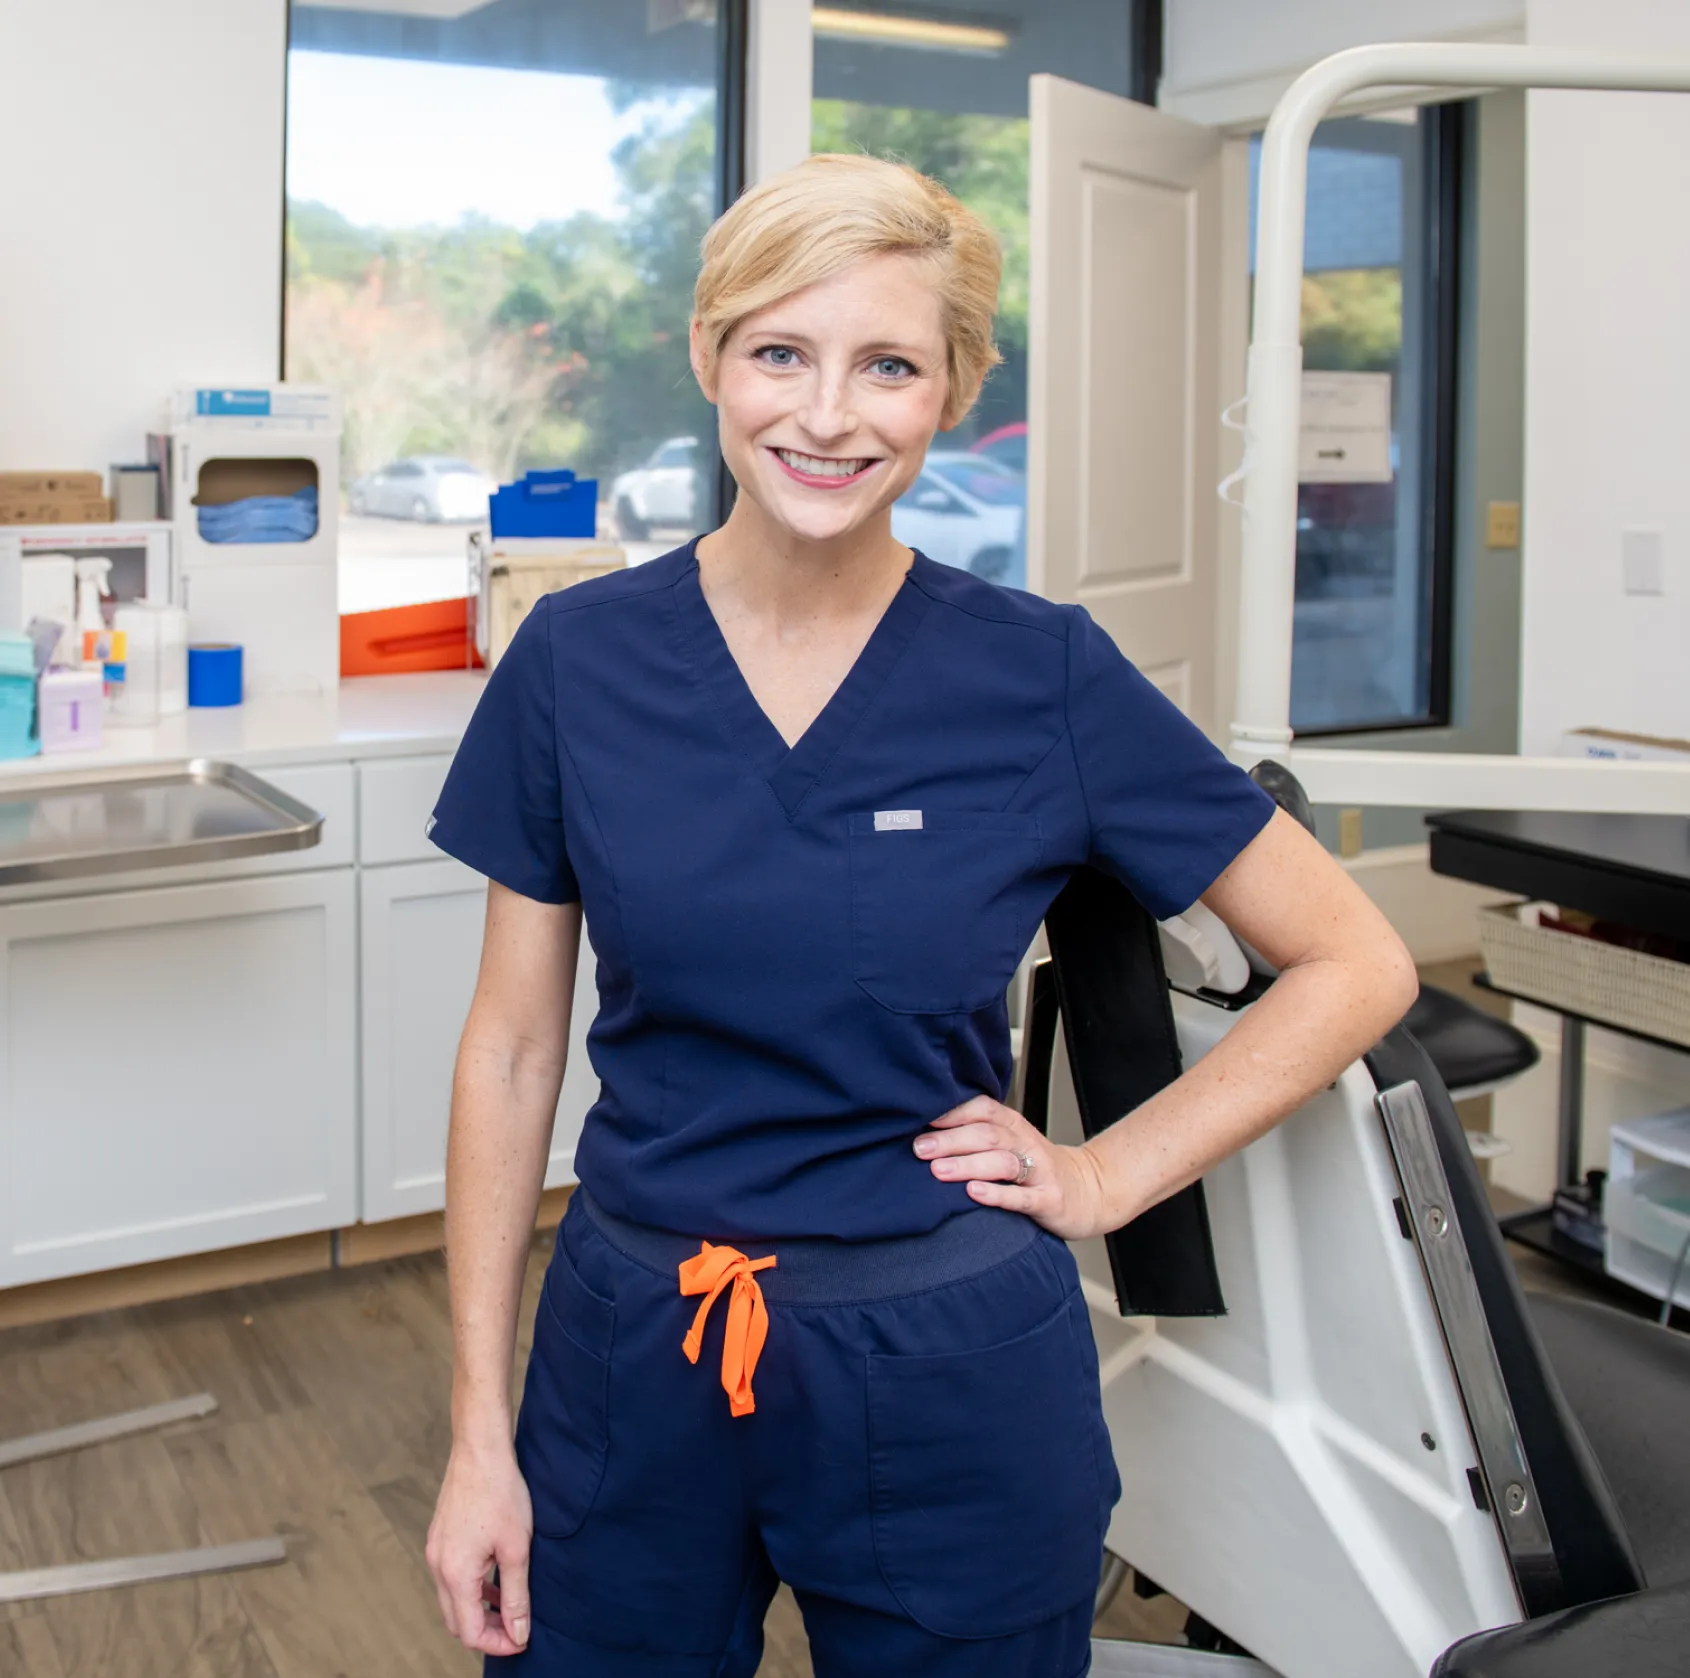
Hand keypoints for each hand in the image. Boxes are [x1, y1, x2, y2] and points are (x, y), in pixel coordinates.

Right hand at [425, 1437, 533, 1656]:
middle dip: (486, 1632)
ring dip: (479, 1610)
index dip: (497, 1643)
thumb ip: (515, 1596)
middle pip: (457, 1620)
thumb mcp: (516, 1549)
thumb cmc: (501, 1494)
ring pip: (453, 1599)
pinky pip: (452, 1577)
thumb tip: (518, 1633)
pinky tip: (495, 1579)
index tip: (523, 1640)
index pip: (470, 1632)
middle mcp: (438, 1567)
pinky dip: (472, 1588)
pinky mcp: (440, 1538)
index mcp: (455, 1575)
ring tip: (510, 1607)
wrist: (480, 1450)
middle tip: (517, 1629)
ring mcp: (435, 1551)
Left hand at [914, 1094, 1108, 1240]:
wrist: (1089, 1191)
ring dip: (968, 1164)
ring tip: (938, 1170)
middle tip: (919, 1149)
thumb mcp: (1011, 1143)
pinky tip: (973, 1193)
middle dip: (951, 1140)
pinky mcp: (1049, 1200)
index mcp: (1013, 1126)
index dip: (952, 1111)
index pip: (983, 1108)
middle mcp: (1025, 1143)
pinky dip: (997, 1194)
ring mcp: (1040, 1171)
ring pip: (1002, 1162)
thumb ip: (978, 1135)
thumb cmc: (1037, 1167)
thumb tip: (924, 1134)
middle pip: (987, 1134)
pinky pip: (1022, 1196)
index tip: (921, 1118)